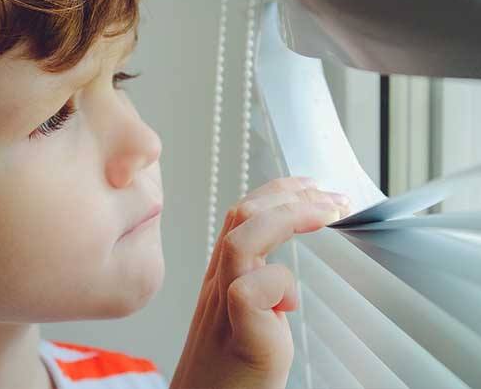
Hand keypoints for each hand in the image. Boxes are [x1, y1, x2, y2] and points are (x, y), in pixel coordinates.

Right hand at [170, 177, 350, 388]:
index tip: (310, 185)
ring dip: (289, 218)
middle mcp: (221, 281)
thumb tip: (286, 283)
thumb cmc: (232, 368)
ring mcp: (223, 304)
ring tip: (326, 215)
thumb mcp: (248, 314)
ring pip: (243, 239)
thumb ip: (261, 290)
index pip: (244, 214)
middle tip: (331, 197)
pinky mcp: (237, 333)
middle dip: (289, 195)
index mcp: (225, 273)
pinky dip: (277, 283)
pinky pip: (248, 290)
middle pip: (243, 215)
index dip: (277, 192)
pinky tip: (290, 305)